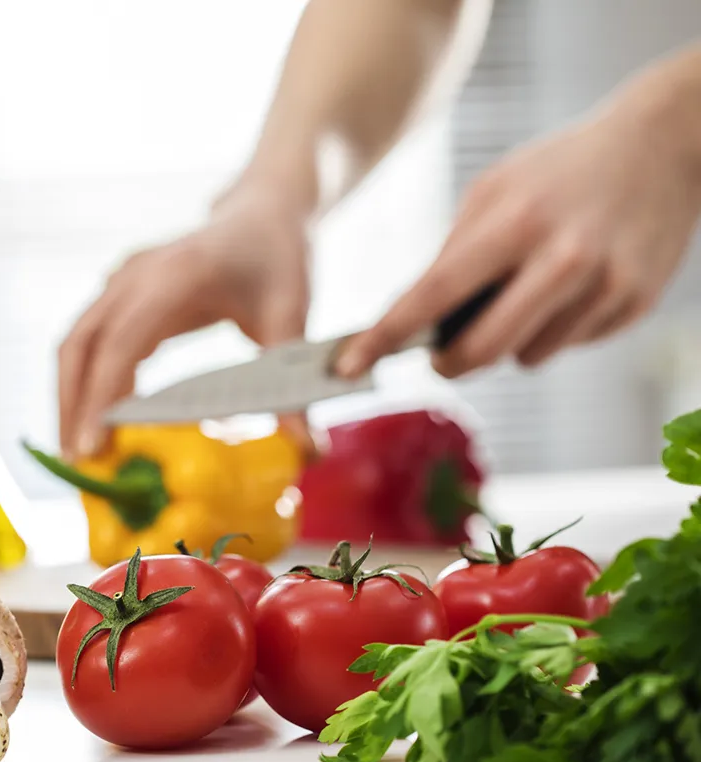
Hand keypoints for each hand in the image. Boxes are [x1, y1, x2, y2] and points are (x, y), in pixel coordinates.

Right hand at [58, 185, 313, 459]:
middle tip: (77, 464)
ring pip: (75, 343)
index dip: (100, 396)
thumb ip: (293, 386)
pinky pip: (88, 339)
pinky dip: (83, 380)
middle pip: (80, 345)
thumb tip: (309, 452)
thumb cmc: (278, 260)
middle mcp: (135, 275)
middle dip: (71, 406)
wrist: (262, 212)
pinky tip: (97, 420)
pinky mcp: (119, 293)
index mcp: (174, 276)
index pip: (120, 343)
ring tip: (80, 451)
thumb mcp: (293, 319)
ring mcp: (121, 281)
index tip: (91, 447)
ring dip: (69, 396)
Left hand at [336, 74, 700, 379]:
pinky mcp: (634, 305)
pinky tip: (569, 287)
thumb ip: (453, 253)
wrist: (663, 145)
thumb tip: (410, 320)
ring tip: (526, 290)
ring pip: (524, 356)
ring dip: (508, 341)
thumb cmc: (560, 171)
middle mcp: (563, 259)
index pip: (433, 295)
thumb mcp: (494, 190)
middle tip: (436, 356)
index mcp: (515, 222)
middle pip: (480, 350)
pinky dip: (552, 330)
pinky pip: (565, 346)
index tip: (347, 367)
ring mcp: (604, 287)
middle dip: (447, 363)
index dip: (384, 337)